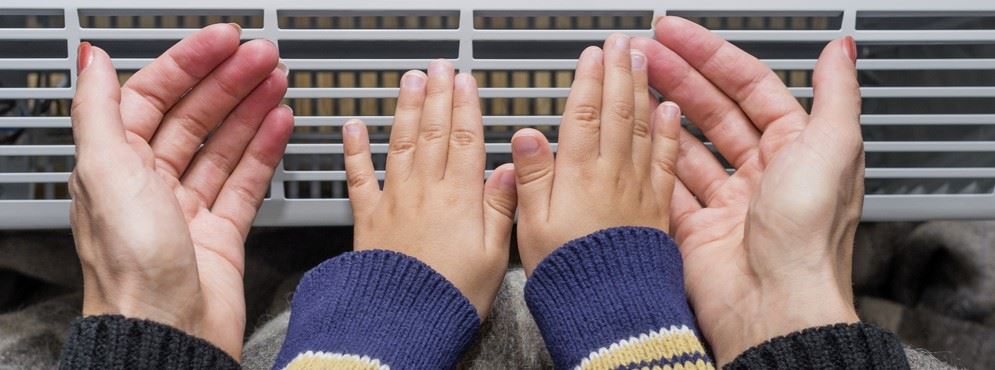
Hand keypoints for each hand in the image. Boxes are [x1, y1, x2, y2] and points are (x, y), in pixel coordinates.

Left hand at [69, 24, 291, 358]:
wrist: (170, 331)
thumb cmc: (131, 266)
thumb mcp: (104, 172)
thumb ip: (99, 110)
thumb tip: (92, 61)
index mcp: (115, 164)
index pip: (153, 96)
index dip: (188, 63)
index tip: (222, 42)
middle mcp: (150, 184)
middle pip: (194, 116)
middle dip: (229, 81)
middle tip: (262, 57)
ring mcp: (188, 207)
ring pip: (224, 145)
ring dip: (251, 109)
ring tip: (276, 81)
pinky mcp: (222, 232)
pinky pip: (247, 181)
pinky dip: (265, 150)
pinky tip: (279, 125)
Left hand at [342, 61, 517, 317]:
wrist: (403, 320)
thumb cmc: (451, 296)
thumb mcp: (494, 255)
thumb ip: (501, 207)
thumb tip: (510, 168)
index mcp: (460, 198)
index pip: (466, 139)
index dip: (466, 106)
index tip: (465, 81)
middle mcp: (426, 191)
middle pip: (433, 131)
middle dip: (437, 95)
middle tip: (438, 67)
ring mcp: (394, 201)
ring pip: (400, 143)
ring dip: (405, 108)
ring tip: (409, 81)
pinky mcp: (368, 218)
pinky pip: (359, 176)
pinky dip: (355, 149)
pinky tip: (353, 127)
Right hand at [511, 34, 681, 274]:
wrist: (612, 312)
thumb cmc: (570, 277)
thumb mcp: (532, 228)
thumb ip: (531, 178)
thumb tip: (524, 137)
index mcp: (579, 177)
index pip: (585, 114)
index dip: (589, 80)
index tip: (593, 54)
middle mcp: (613, 177)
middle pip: (618, 112)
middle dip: (619, 72)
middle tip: (622, 42)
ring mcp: (640, 190)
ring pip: (643, 128)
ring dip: (643, 90)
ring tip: (645, 60)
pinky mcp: (659, 211)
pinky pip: (665, 161)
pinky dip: (667, 133)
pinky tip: (669, 113)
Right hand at [632, 17, 862, 364]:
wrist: (773, 305)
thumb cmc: (809, 236)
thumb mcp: (834, 150)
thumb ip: (837, 95)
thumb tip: (842, 50)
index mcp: (797, 150)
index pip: (749, 87)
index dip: (712, 56)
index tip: (679, 35)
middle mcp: (762, 175)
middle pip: (713, 111)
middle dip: (678, 77)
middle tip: (645, 53)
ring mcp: (727, 203)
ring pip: (687, 146)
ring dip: (661, 115)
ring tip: (634, 87)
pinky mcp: (696, 230)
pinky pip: (669, 188)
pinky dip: (651, 163)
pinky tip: (636, 139)